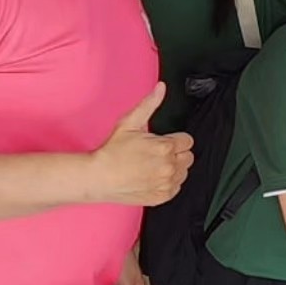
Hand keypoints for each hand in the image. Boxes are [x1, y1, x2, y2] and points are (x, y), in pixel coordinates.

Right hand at [91, 84, 194, 205]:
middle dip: (176, 153)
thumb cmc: (112, 151)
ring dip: (174, 168)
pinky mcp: (162, 196)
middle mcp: (169, 166)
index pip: (187, 141)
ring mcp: (166, 183)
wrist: (97, 177)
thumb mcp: (129, 123)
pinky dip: (168, 183)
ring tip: (153, 166)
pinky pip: (176, 187)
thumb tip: (161, 88)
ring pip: (184, 172)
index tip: (162, 143)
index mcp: (166, 147)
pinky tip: (152, 178)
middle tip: (156, 154)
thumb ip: (149, 104)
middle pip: (188, 156)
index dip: (174, 140)